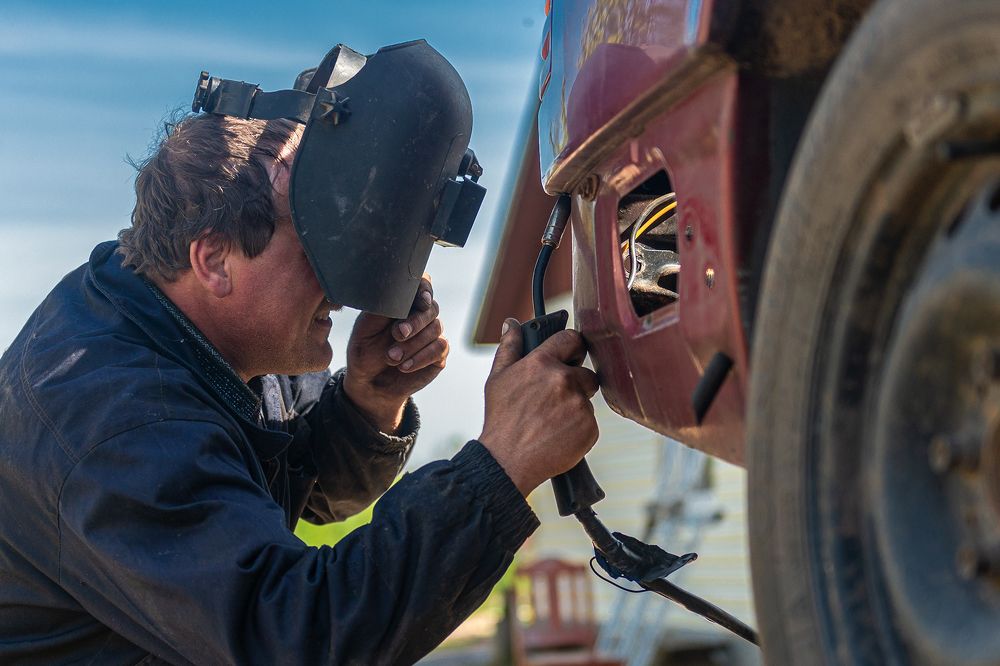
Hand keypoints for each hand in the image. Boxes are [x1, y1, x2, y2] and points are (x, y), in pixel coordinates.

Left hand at [343, 275, 447, 432]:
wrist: (369, 382)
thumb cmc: (365, 350)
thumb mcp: (366, 327)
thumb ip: (382, 308)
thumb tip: (396, 292)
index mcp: (404, 303)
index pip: (422, 284)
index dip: (425, 288)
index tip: (421, 300)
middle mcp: (421, 315)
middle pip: (431, 308)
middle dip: (415, 322)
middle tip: (397, 334)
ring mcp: (432, 334)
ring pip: (435, 329)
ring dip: (412, 344)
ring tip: (391, 358)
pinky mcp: (439, 354)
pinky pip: (439, 348)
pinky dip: (420, 357)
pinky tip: (404, 367)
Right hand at [478, 318, 599, 495]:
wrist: (508, 461)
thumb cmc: (501, 419)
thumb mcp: (498, 379)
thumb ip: (509, 347)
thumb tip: (511, 324)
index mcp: (542, 363)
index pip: (571, 339)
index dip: (572, 346)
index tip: (571, 354)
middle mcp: (564, 380)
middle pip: (586, 373)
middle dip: (575, 383)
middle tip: (554, 399)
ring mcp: (579, 405)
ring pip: (587, 399)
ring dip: (575, 406)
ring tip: (552, 420)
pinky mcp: (590, 428)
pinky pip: (590, 422)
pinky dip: (578, 428)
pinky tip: (559, 434)